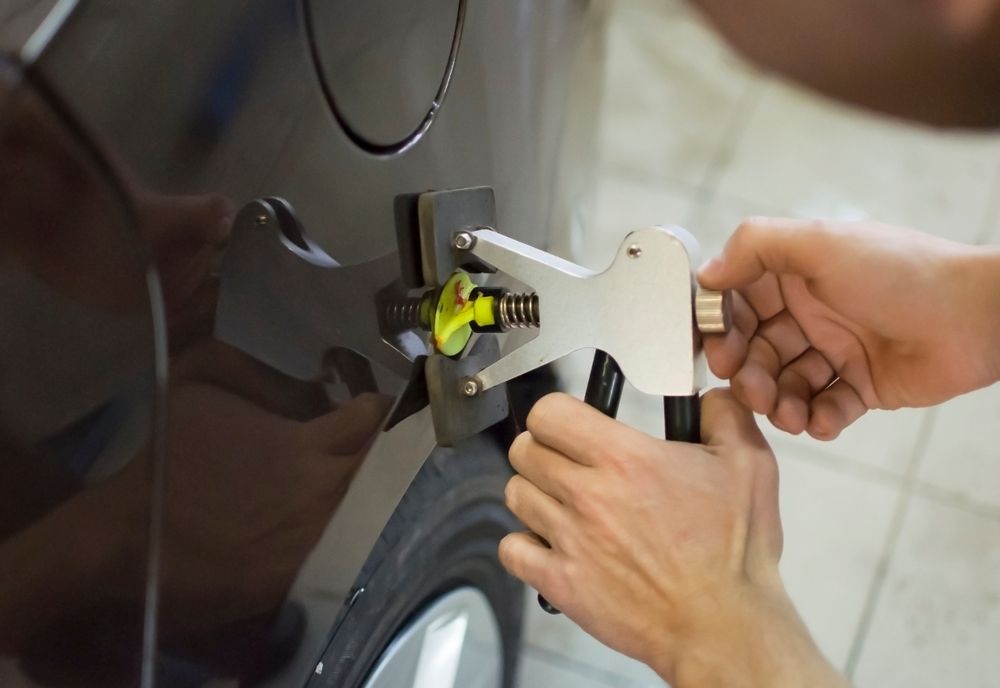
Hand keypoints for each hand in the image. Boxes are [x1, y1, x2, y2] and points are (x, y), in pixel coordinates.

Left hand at [498, 391, 844, 686]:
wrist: (724, 625)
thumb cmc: (733, 552)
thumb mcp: (748, 465)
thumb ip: (723, 414)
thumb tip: (706, 394)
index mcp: (625, 458)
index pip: (548, 413)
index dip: (556, 413)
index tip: (570, 423)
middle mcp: (588, 495)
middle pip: (524, 450)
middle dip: (542, 448)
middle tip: (566, 461)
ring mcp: (569, 540)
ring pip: (516, 494)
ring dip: (535, 492)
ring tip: (562, 501)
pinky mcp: (561, 582)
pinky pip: (512, 549)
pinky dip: (524, 543)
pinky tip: (550, 542)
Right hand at [698, 218, 999, 438]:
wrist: (977, 316)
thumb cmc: (904, 272)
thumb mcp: (821, 242)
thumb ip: (755, 246)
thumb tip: (706, 273)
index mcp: (796, 274)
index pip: (738, 303)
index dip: (721, 328)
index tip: (716, 349)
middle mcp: (811, 311)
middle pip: (755, 349)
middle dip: (748, 373)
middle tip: (753, 388)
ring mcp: (835, 350)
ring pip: (784, 384)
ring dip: (778, 402)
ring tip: (789, 412)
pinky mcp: (861, 386)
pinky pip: (825, 409)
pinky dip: (818, 419)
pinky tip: (822, 420)